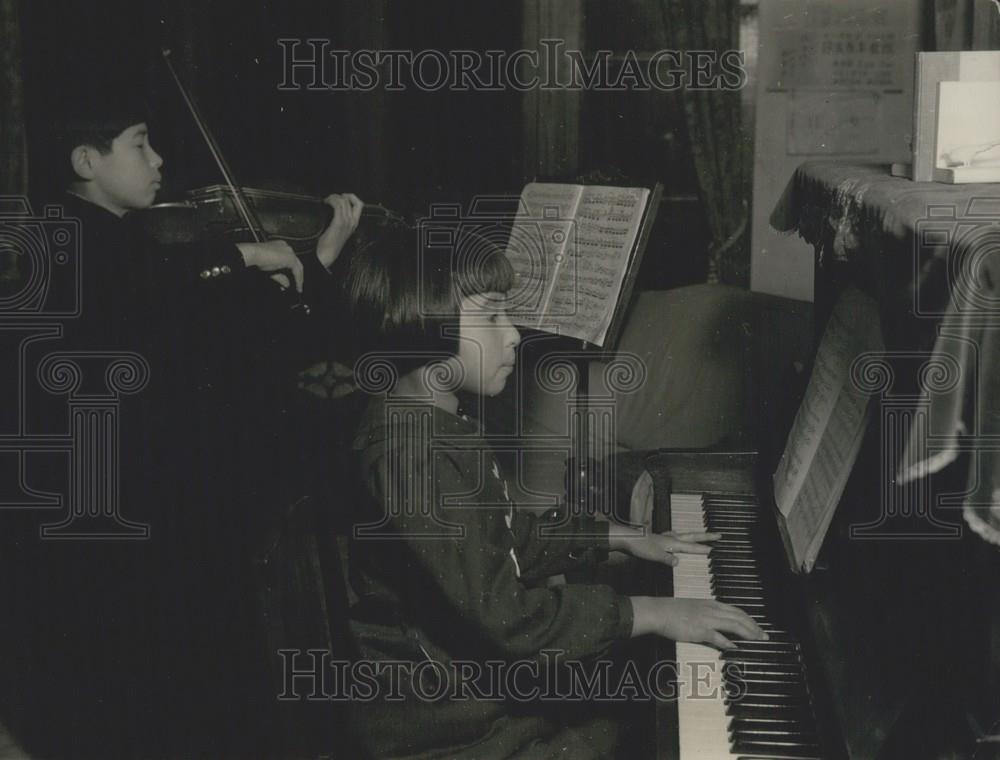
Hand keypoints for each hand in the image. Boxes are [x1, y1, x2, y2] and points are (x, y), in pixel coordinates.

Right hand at [237, 240, 303, 292]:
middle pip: (296, 263)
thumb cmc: (256, 259)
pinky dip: (298, 279)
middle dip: (297, 275)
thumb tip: (286, 285)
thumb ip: (280, 277)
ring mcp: (289, 252)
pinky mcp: (290, 258)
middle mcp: (286, 247)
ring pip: (298, 267)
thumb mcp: (270, 270)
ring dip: (298, 278)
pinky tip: (298, 286)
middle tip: (298, 286)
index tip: (291, 280)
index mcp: (280, 246)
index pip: (289, 260)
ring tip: (298, 288)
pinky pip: (297, 271)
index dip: (291, 271)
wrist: (252, 254)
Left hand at [316, 193, 362, 268]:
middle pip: (351, 200)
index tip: (342, 197)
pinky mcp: (338, 222)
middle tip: (331, 197)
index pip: (359, 205)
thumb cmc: (331, 244)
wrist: (327, 254)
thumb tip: (336, 209)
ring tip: (327, 200)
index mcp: (354, 223)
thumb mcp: (340, 231)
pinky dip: (331, 201)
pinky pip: (337, 206)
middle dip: (340, 196)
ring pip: (343, 201)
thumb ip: (341, 221)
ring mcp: (346, 222)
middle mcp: (353, 222)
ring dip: (334, 197)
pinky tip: (326, 202)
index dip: (351, 197)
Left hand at [612, 528, 719, 566]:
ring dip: (694, 535)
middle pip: (692, 536)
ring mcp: (665, 537)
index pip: (692, 546)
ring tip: (701, 534)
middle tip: (717, 535)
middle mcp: (671, 538)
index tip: (714, 549)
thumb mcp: (654, 555)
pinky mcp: (659, 538)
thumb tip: (678, 562)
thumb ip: (667, 559)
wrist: (627, 539)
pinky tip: (676, 537)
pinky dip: (680, 536)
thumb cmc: (641, 547)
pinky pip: (674, 536)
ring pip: (684, 534)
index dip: (703, 548)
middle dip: (705, 536)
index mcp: (673, 543)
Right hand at [631, 596, 766, 649]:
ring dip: (748, 633)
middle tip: (764, 636)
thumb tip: (719, 625)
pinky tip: (735, 647)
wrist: (659, 611)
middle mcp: (712, 610)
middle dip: (754, 627)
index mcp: (712, 604)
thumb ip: (708, 614)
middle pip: (740, 618)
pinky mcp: (700, 630)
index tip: (758, 628)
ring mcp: (707, 620)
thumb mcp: (695, 608)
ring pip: (734, 625)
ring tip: (757, 641)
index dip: (750, 620)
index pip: (737, 611)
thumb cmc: (674, 610)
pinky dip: (728, 642)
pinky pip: (718, 637)